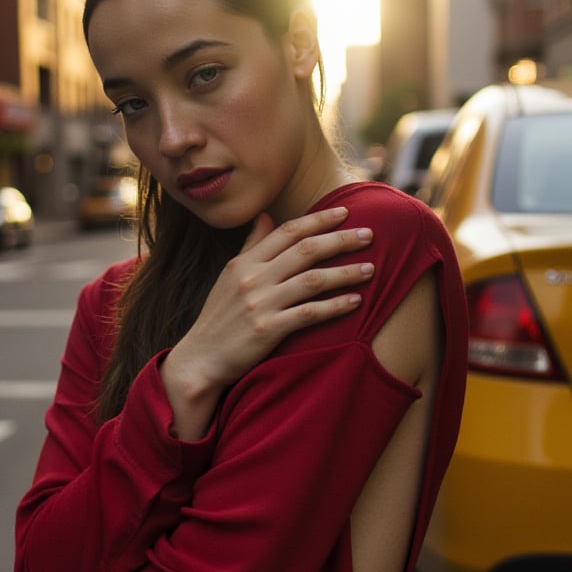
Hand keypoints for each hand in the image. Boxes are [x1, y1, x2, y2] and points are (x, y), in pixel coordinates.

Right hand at [161, 207, 373, 438]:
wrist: (200, 359)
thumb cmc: (219, 318)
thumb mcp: (229, 276)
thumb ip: (250, 246)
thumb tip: (265, 215)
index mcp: (244, 262)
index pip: (287, 231)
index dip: (318, 219)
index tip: (344, 212)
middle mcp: (252, 278)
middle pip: (305, 250)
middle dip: (341, 239)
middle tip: (369, 233)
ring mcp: (260, 304)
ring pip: (312, 280)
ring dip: (345, 272)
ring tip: (371, 268)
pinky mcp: (268, 330)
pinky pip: (310, 313)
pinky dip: (335, 305)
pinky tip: (356, 301)